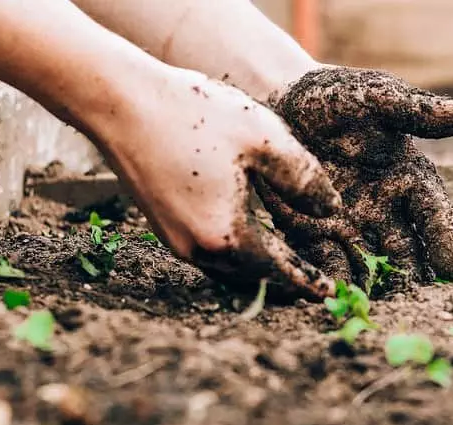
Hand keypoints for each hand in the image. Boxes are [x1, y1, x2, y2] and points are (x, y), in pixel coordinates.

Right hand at [91, 65, 341, 299]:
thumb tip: (331, 210)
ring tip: (286, 264)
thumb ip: (304, 179)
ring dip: (258, 270)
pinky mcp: (162, 225)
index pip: (279, 270)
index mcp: (227, 235)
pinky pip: (209, 253)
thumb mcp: (264, 139)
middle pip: (253, 278)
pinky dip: (235, 254)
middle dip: (284, 282)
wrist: (121, 103)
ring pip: (228, 269)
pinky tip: (249, 237)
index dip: (308, 281)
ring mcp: (175, 240)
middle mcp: (198, 249)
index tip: (330, 293)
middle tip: (313, 283)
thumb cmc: (194, 115)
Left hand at [259, 66, 452, 288]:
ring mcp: (351, 225)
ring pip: (371, 264)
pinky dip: (334, 281)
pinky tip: (336, 297)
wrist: (280, 103)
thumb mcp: (377, 98)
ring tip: (379, 310)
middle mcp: (385, 209)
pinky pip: (328, 263)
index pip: (433, 214)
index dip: (444, 241)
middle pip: (406, 250)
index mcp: (409, 179)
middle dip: (413, 277)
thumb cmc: (336, 97)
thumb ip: (419, 111)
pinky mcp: (314, 234)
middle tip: (418, 302)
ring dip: (376, 287)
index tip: (451, 269)